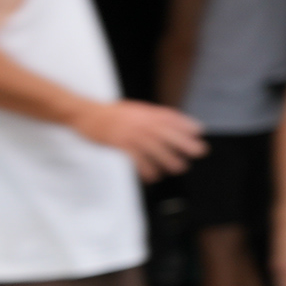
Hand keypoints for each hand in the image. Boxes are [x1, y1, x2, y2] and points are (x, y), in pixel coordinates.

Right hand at [78, 98, 206, 177]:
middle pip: (167, 132)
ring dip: (169, 159)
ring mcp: (131, 133)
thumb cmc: (111, 113)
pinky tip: (153, 176)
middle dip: (185, 142)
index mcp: (145, 112)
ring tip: (179, 168)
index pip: (170, 116)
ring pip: (155, 148)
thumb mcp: (135, 109)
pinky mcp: (120, 144)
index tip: (199, 131)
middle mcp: (141, 122)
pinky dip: (146, 169)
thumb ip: (152, 115)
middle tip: (199, 151)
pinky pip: (137, 159)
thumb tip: (171, 121)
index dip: (186, 123)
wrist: (86, 114)